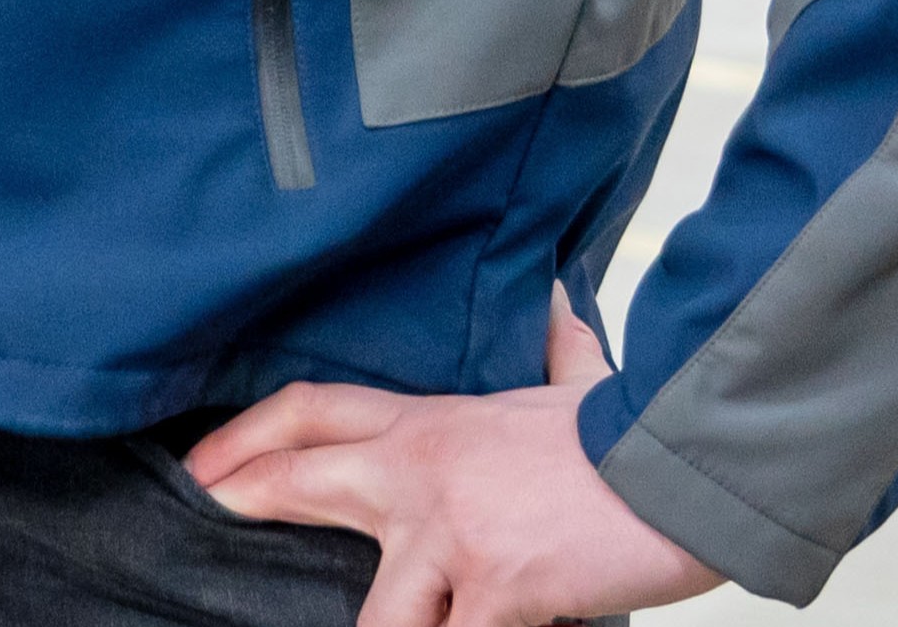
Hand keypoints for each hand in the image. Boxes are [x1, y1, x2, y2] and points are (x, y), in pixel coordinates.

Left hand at [187, 291, 722, 625]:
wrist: (692, 471)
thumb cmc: (633, 437)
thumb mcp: (579, 383)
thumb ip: (556, 349)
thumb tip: (557, 302)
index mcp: (432, 426)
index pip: (312, 410)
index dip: (246, 434)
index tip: (205, 463)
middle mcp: (423, 476)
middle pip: (299, 480)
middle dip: (245, 499)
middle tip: (208, 513)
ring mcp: (453, 538)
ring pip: (376, 612)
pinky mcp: (496, 591)